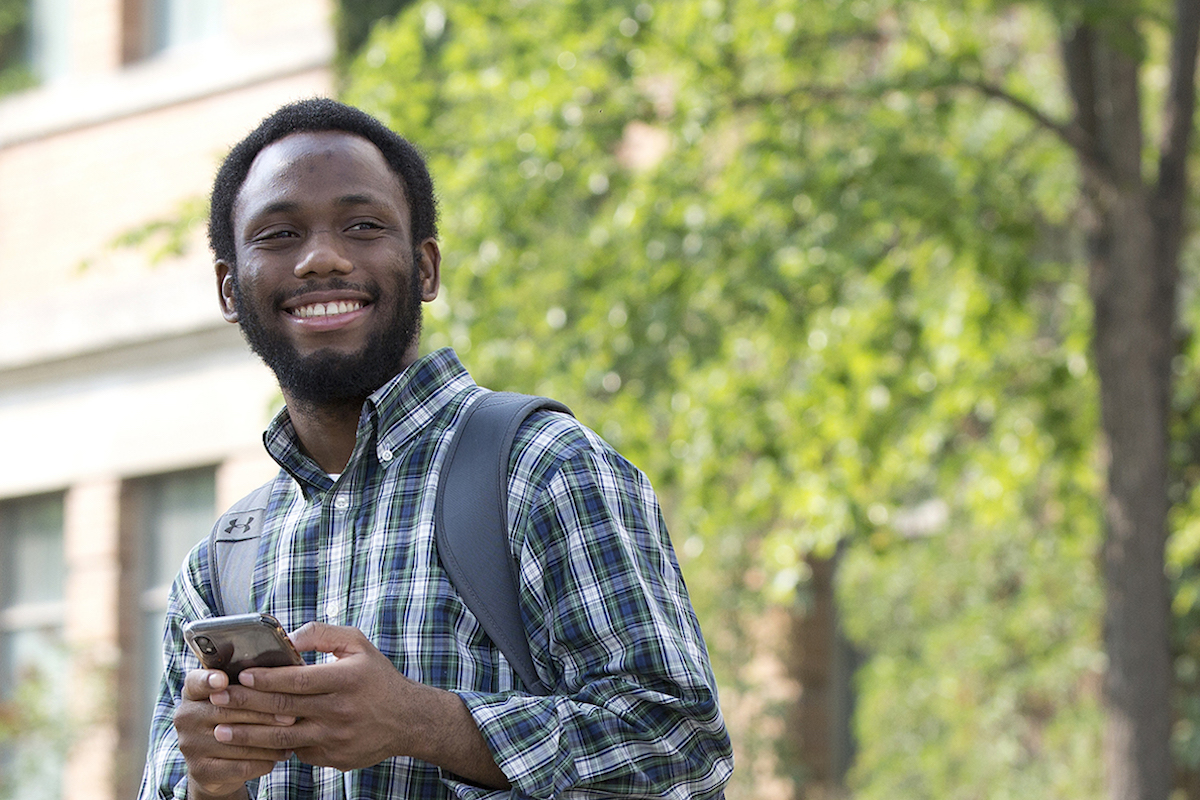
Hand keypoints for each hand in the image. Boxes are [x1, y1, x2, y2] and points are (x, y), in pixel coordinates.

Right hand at [175, 669, 294, 798]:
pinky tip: (280, 755)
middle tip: (292, 716)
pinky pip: (239, 766)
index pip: (196, 682)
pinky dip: (263, 760)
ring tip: (293, 736)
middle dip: (264, 714)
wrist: (216, 766)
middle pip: (227, 712)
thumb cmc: (234, 719)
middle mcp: (186, 717)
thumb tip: (286, 666)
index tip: (223, 680)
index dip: (208, 680)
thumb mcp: (235, 697)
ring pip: (237, 741)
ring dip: (269, 740)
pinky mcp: (201, 771)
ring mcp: (190, 746)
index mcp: (193, 692)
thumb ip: (248, 682)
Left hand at [215, 623, 508, 786]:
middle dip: (245, 705)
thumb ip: (322, 634)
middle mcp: (339, 711)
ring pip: (282, 738)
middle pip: (282, 709)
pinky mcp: (332, 759)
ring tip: (220, 731)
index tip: (240, 676)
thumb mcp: (358, 644)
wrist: (408, 720)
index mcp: (344, 679)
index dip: (265, 679)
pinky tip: (250, 744)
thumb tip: (288, 636)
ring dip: (248, 735)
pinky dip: (273, 749)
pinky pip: (297, 752)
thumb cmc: (377, 677)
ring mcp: (335, 739)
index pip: (296, 680)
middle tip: (218, 699)